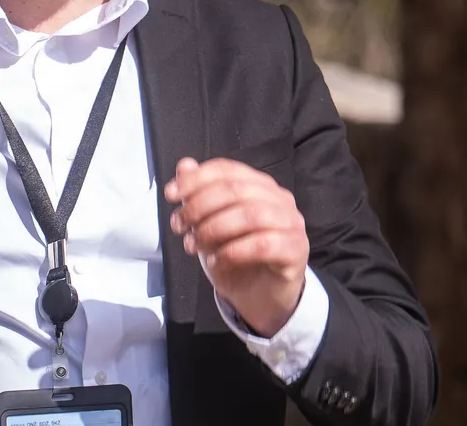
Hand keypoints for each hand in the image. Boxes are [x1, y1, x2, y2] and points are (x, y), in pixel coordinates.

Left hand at [164, 157, 308, 336]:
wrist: (260, 300)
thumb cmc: (236, 259)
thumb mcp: (209, 227)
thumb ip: (199, 196)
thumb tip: (184, 166)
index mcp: (260, 187)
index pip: (229, 170)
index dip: (197, 179)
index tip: (171, 195)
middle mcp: (280, 199)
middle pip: (237, 190)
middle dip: (200, 206)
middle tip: (180, 226)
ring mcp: (291, 224)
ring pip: (251, 215)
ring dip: (214, 229)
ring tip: (193, 245)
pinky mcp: (295, 250)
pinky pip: (263, 244)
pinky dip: (233, 251)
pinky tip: (215, 261)